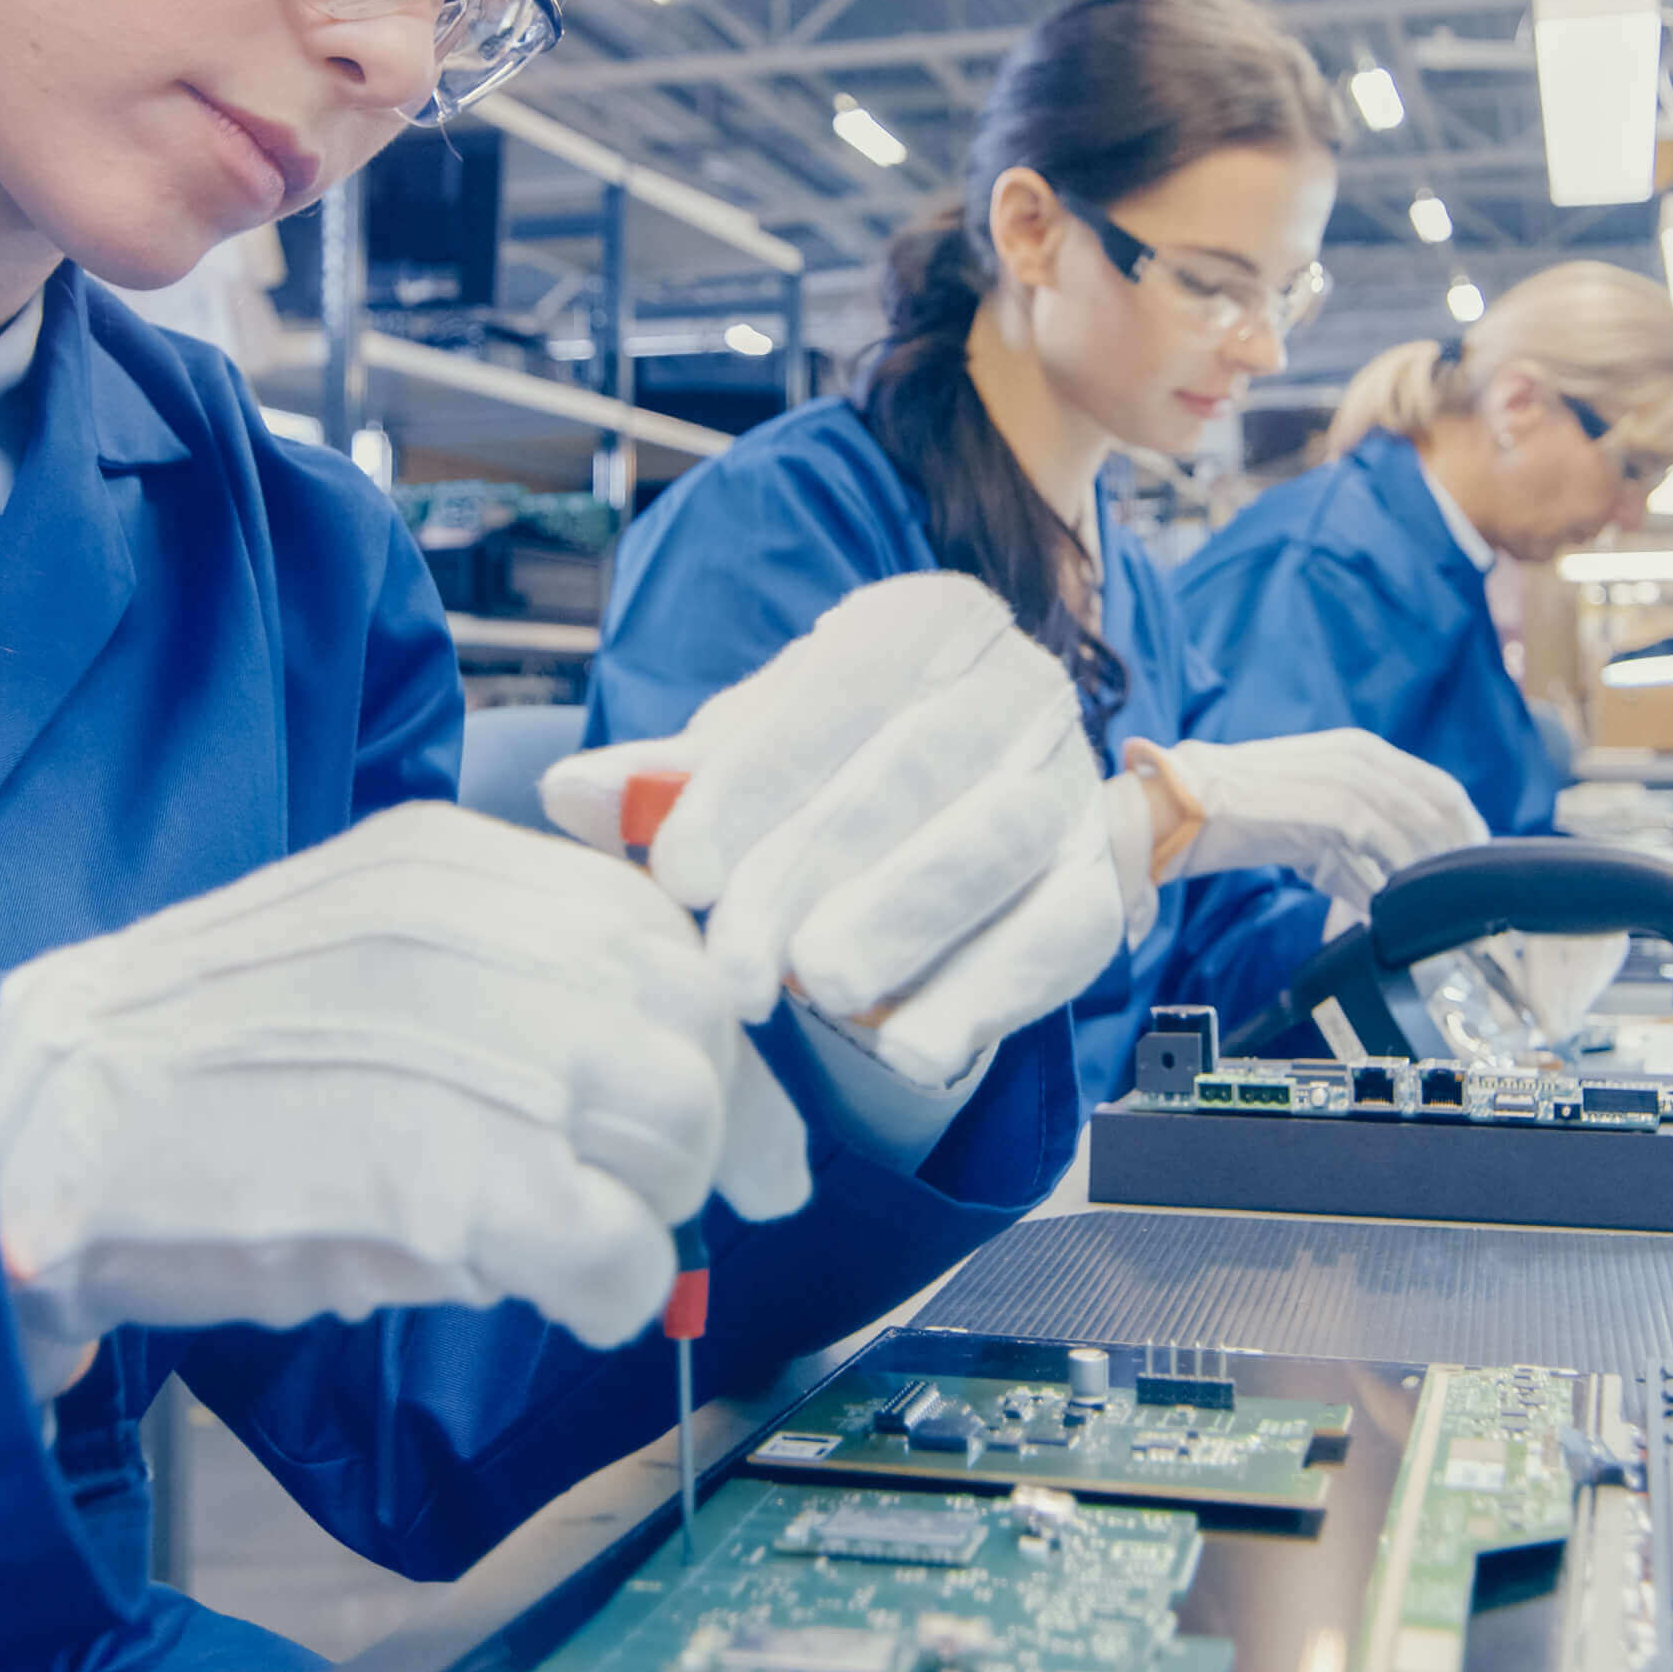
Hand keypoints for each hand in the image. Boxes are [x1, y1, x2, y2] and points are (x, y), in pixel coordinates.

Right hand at [0, 803, 810, 1394]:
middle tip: (670, 1207)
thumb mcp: (343, 943)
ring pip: (676, 1135)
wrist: (33, 1138)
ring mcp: (478, 1057)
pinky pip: (623, 1252)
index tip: (732, 1120)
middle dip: (704, 1133)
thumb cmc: (178, 1068)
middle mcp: (477, 936)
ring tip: (561, 1244)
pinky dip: (610, 1293)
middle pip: (691, 1032)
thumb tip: (637, 1048)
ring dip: (648, 1209)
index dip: (709, 1037)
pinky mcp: (464, 1188)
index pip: (656, 931)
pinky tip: (546, 1297)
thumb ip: (480, 962)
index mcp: (445, 865)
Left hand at [544, 574, 1140, 1093]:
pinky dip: (989, 995)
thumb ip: (669, 780)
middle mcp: (1013, 683)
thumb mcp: (754, 756)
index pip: (833, 695)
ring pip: (996, 843)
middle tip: (737, 972)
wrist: (975, 803)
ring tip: (822, 994)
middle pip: (911, 773)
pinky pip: (1063, 935)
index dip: (751, 788)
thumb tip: (567, 793)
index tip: (681, 877)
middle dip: (811, 876)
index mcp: (923, 623)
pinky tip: (911, 1048)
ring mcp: (1069, 779)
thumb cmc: (840, 771)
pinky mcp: (1105, 876)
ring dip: (906, 922)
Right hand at [1123, 729, 1487, 912]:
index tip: (1475, 864)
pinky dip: (1397, 883)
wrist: (1187, 804)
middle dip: (1461, 854)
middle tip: (1468, 898)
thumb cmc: (1242, 816)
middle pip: (1442, 806)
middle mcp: (1364, 757)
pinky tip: (1397, 910)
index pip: (1438, 786)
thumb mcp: (1311, 827)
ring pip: (1419, 831)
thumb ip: (1354, 855)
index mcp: (1362, 751)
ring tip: (1435, 913)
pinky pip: (1388, 851)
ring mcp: (1353, 780)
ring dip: (1430, 875)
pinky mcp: (1336, 809)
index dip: (1466, 828)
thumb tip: (1384, 898)